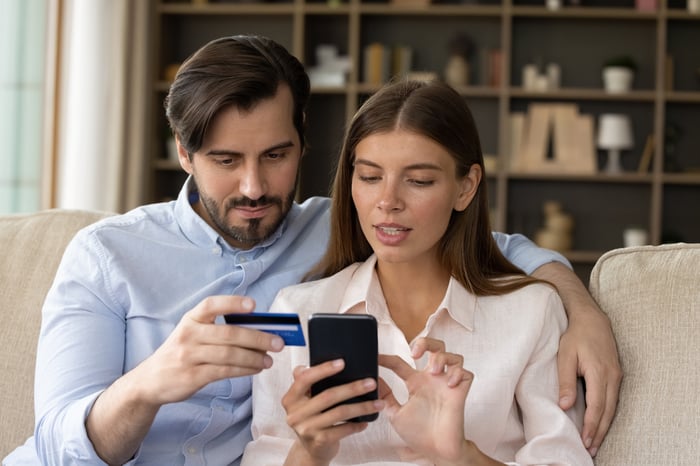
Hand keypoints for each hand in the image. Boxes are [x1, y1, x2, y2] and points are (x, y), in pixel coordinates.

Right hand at [133, 295, 283, 405]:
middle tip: (278, 342)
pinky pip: (224, 371)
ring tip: (269, 360)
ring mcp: (189, 356)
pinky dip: (244, 369)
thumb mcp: (193, 334)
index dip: (232, 303)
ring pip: (229, 354)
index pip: (211, 305)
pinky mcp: (192, 376)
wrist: (151, 381)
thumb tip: (258, 329)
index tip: (253, 305)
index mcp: (191, 319)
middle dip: (258, 338)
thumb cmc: (181, 352)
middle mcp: (189, 334)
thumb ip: (219, 329)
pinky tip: (255, 368)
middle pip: (229, 334)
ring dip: (254, 357)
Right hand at [281, 360, 383, 465]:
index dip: (323, 369)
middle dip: (353, 388)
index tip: (342, 362)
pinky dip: (357, 425)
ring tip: (378, 402)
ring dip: (362, 407)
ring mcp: (307, 429)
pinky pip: (343, 430)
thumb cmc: (311, 418)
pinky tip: (367, 420)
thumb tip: (320, 363)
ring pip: (340, 412)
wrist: (310, 450)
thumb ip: (307, 382)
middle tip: (371, 382)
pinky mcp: (320, 441)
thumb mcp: (304, 400)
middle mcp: (295, 414)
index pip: (305, 379)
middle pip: (328, 395)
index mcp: (291, 399)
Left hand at [379, 338, 473, 463]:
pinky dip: (458, 373)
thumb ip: (386, 397)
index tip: (375, 357)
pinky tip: (449, 384)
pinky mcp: (460, 391)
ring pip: (452, 356)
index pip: (400, 363)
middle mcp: (432, 379)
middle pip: (434, 347)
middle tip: (415, 352)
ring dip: (442, 357)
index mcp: (415, 383)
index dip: (386, 358)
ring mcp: (447, 384)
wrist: (437, 451)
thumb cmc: (418, 434)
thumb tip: (373, 380)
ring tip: (433, 371)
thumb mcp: (395, 414)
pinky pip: (466, 373)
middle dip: (426, 342)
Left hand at [558, 308, 621, 455]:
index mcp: (599, 372)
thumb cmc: (575, 336)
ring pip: (613, 407)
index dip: (592, 425)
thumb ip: (566, 381)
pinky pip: (613, 399)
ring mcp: (617, 376)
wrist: (592, 319)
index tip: (585, 440)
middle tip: (591, 449)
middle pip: (608, 411)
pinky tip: (601, 422)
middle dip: (600, 431)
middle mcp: (612, 376)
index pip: (597, 405)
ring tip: (595, 441)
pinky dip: (607, 413)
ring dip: (605, 425)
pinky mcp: (616, 375)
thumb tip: (565, 405)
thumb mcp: (565, 355)